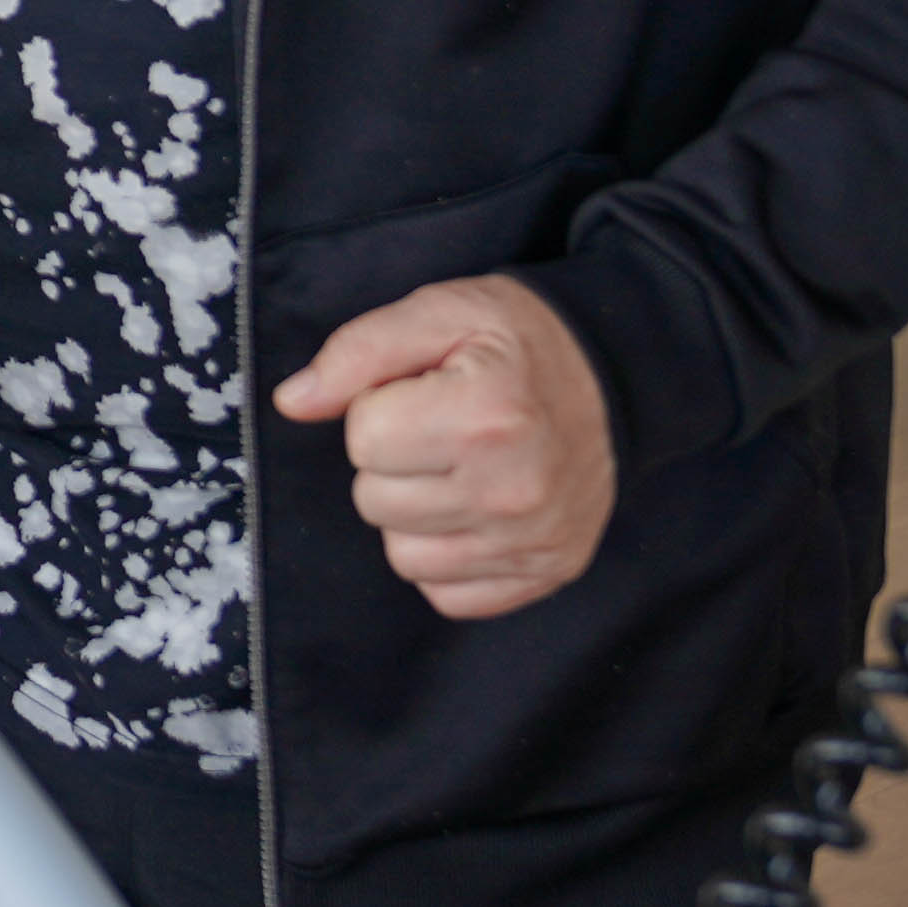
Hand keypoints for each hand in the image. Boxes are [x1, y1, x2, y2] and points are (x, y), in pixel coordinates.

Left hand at [274, 275, 615, 620]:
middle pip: (375, 501)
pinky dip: (447, 558)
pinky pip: (447, 594)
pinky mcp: (547, 573)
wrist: (615, 375)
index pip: (363, 438)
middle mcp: (514, 489)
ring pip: (403, 555)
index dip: (379, 408)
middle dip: (392, 462)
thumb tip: (292, 402)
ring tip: (458, 469)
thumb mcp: (440, 312)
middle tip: (442, 429)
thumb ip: (358, 352)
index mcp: (486, 414)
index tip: (423, 392)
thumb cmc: (518, 341)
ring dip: (414, 514)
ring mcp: (533, 541)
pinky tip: (475, 510)